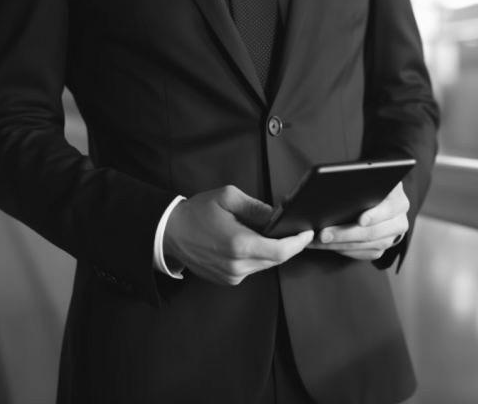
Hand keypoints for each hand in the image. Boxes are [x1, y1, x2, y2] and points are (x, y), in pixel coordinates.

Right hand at [163, 186, 313, 285]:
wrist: (169, 232)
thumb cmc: (197, 212)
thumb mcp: (228, 198)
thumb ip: (257, 208)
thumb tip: (279, 215)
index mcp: (239, 244)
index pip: (281, 251)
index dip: (298, 243)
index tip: (308, 233)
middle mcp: (237, 265)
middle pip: (276, 259)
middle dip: (288, 245)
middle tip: (293, 230)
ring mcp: (232, 276)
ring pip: (265, 265)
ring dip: (272, 251)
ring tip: (270, 234)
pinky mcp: (227, 280)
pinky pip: (252, 269)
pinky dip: (257, 257)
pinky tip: (251, 243)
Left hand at [308, 182, 408, 260]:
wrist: (377, 195)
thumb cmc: (368, 184)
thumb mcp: (368, 178)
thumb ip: (359, 182)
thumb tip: (336, 188)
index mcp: (398, 200)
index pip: (389, 208)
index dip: (375, 215)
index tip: (361, 220)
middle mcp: (399, 220)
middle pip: (374, 232)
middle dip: (346, 234)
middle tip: (324, 234)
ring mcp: (393, 236)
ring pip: (369, 246)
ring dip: (341, 245)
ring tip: (319, 242)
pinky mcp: (384, 247)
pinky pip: (366, 254)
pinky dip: (346, 251)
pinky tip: (329, 246)